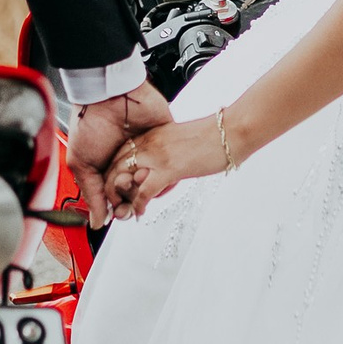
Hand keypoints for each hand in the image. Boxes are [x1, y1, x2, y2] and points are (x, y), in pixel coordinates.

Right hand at [65, 80, 172, 222]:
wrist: (110, 95)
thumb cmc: (89, 123)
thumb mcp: (81, 163)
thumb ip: (92, 195)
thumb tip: (99, 222)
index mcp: (108, 169)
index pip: (118, 198)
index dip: (119, 207)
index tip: (118, 209)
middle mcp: (128, 163)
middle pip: (139, 194)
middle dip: (133, 197)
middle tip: (126, 186)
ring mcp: (147, 153)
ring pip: (156, 183)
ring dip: (149, 186)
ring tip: (138, 174)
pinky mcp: (165, 141)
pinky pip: (174, 165)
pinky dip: (168, 173)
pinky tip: (156, 172)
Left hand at [104, 112, 233, 218]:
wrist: (232, 131)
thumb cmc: (215, 135)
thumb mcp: (182, 138)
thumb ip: (169, 148)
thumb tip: (170, 162)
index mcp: (152, 133)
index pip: (121, 151)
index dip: (114, 170)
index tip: (116, 184)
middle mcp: (149, 142)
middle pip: (115, 165)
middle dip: (110, 185)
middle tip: (114, 201)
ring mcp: (157, 155)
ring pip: (123, 178)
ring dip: (119, 197)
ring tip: (122, 210)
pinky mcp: (168, 169)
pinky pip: (143, 191)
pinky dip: (137, 205)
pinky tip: (139, 212)